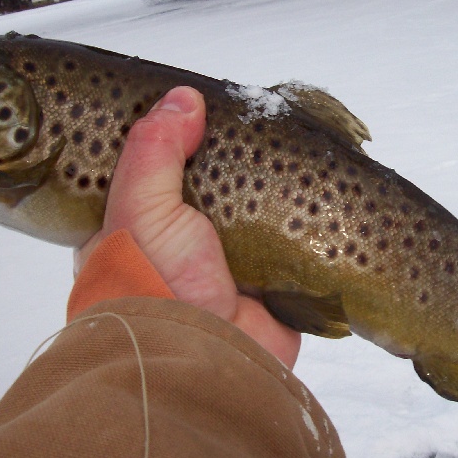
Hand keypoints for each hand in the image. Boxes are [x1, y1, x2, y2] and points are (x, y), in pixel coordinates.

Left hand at [75, 86, 300, 367]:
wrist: (203, 360)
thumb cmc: (152, 285)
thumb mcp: (138, 209)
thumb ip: (154, 152)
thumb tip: (184, 97)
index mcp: (141, 227)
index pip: (159, 170)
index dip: (179, 141)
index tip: (204, 107)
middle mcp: (186, 244)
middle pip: (214, 188)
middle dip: (236, 162)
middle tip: (260, 122)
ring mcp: (232, 261)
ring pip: (254, 211)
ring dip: (272, 189)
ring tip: (294, 142)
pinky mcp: (273, 278)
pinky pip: (289, 239)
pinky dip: (302, 218)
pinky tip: (318, 183)